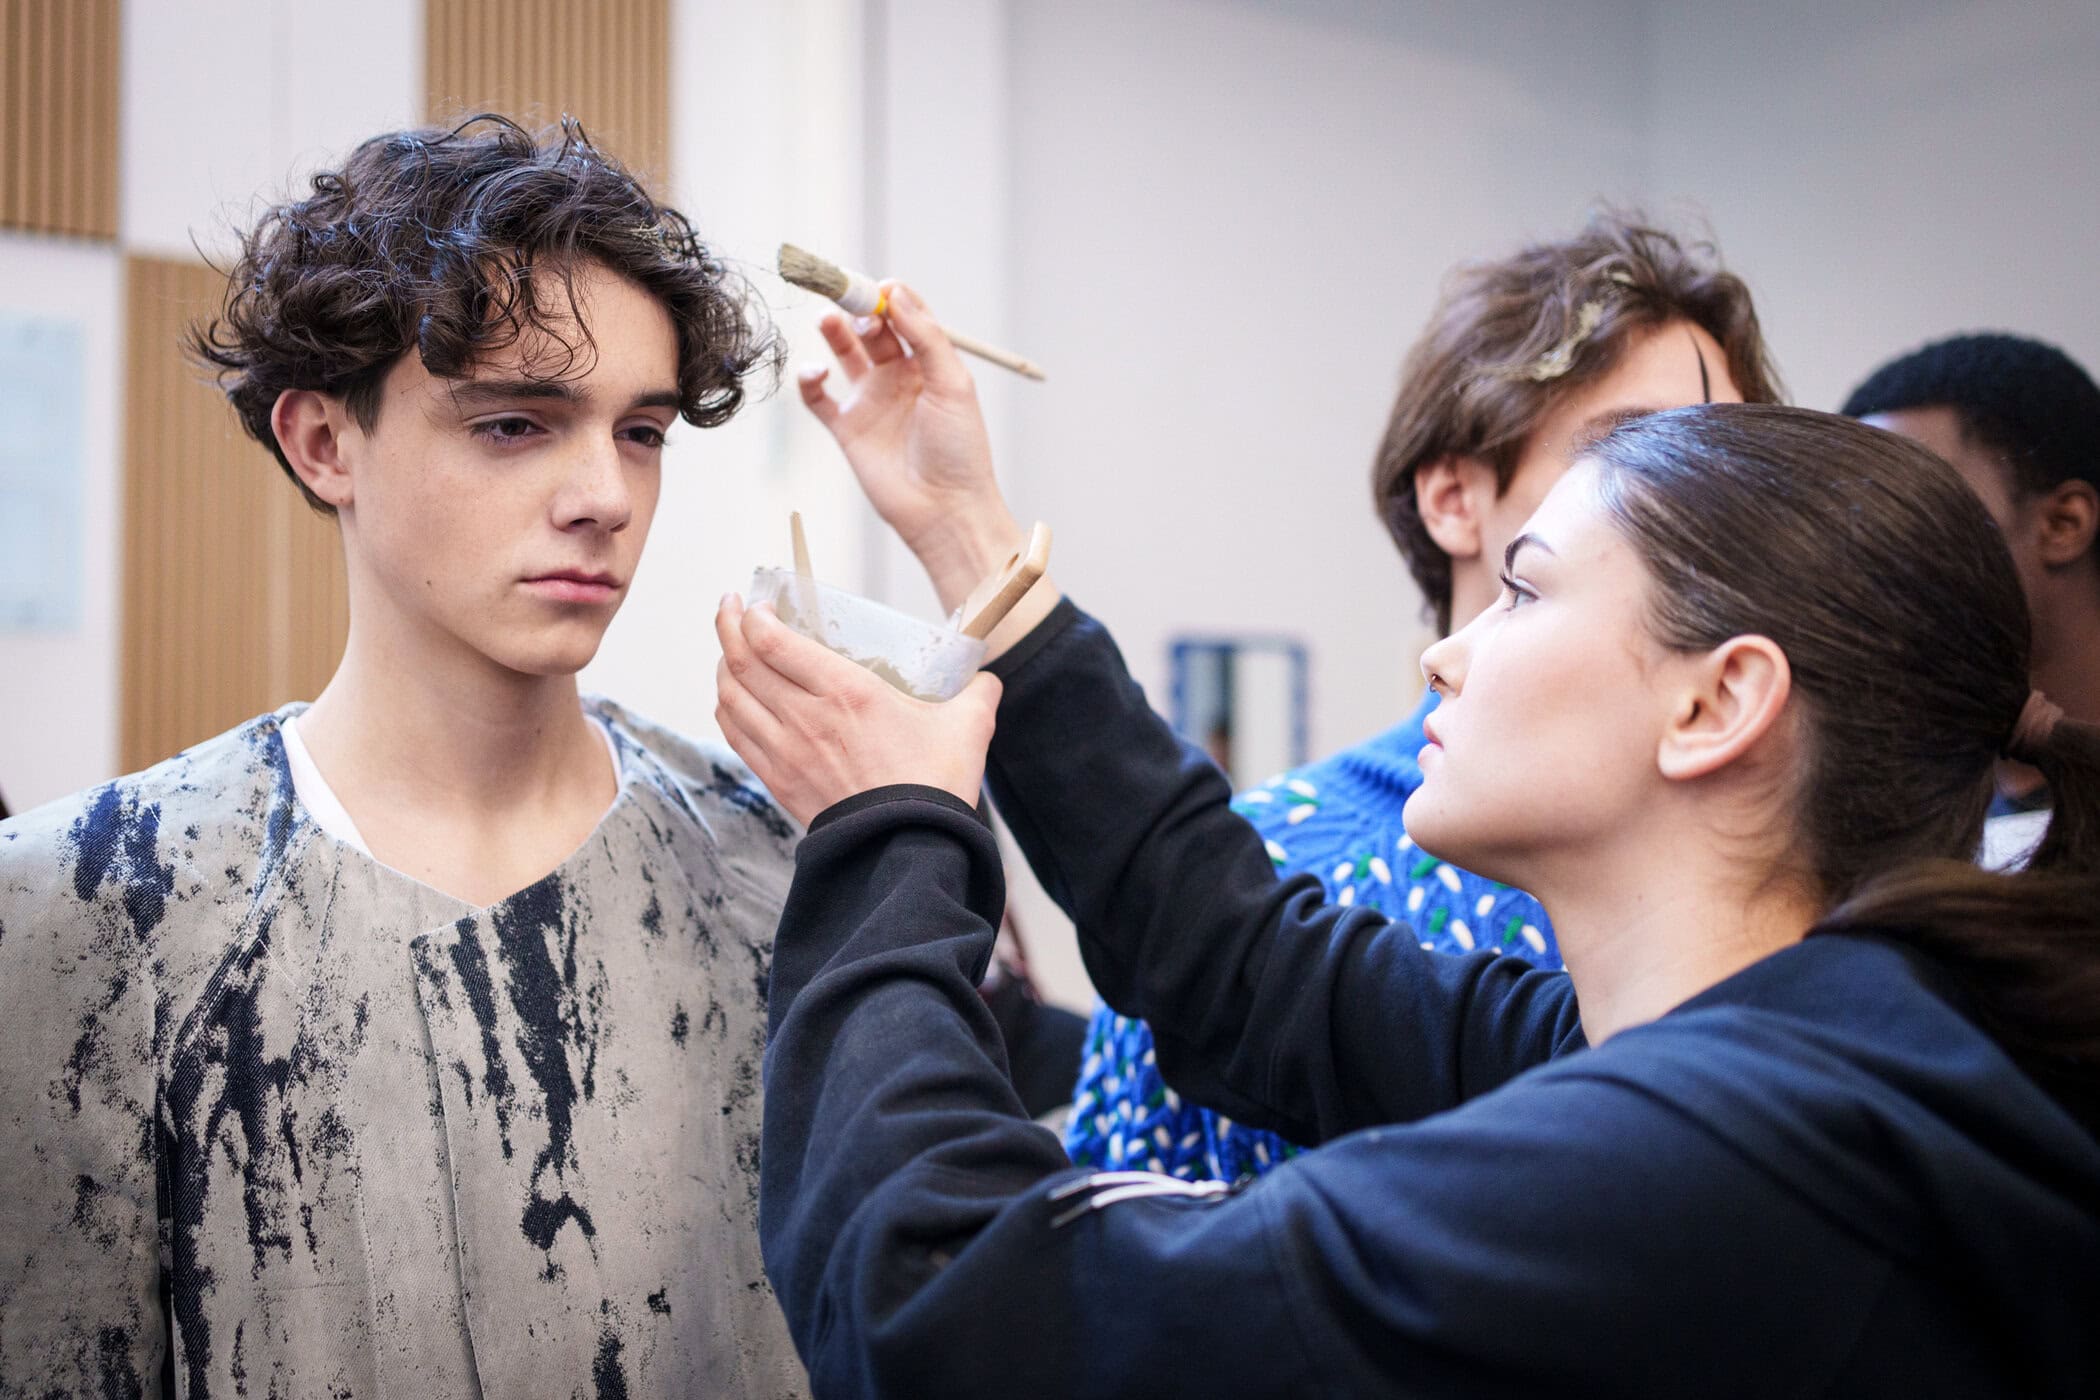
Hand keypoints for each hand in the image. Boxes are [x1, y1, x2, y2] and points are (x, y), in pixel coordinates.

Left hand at [714, 595, 1002, 827]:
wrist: (909, 850)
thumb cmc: (935, 786)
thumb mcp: (969, 726)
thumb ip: (977, 693)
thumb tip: (985, 681)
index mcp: (845, 691)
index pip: (774, 641)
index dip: (754, 615)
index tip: (758, 602)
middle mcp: (805, 716)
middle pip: (742, 661)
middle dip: (729, 626)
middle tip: (731, 607)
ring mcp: (786, 751)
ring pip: (731, 697)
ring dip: (723, 666)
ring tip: (731, 649)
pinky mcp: (779, 781)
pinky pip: (736, 735)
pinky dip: (727, 709)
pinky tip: (733, 700)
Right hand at [797, 282, 1022, 607]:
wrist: (945, 510)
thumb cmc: (960, 451)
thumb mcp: (951, 384)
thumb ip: (925, 337)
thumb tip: (896, 291)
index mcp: (930, 365)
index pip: (907, 317)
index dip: (892, 297)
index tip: (880, 286)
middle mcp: (900, 378)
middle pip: (872, 329)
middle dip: (859, 307)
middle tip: (847, 296)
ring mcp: (872, 402)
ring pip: (844, 354)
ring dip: (834, 332)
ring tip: (828, 318)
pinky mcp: (848, 430)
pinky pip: (819, 397)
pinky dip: (810, 380)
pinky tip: (816, 371)